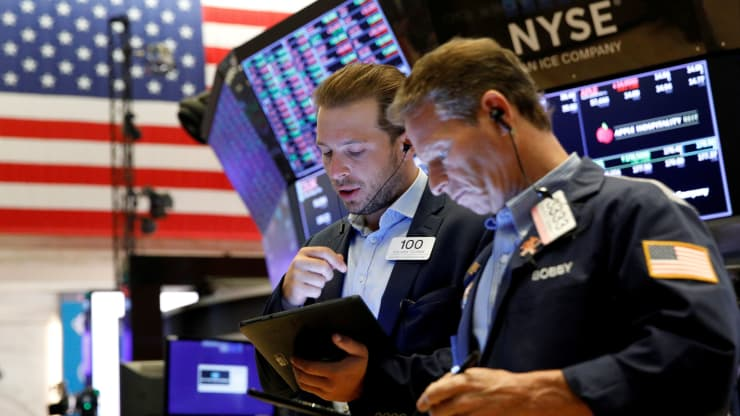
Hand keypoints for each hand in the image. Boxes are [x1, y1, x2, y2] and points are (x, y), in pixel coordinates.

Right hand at [283, 246, 346, 305]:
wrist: (288, 288)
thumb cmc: (305, 274)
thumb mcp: (314, 263)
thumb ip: (328, 260)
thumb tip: (341, 258)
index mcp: (304, 252)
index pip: (324, 251)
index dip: (337, 260)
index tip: (344, 268)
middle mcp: (298, 261)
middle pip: (324, 267)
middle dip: (329, 274)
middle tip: (324, 277)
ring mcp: (296, 275)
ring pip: (321, 281)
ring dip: (321, 284)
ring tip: (313, 283)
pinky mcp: (296, 288)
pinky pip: (316, 291)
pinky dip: (316, 292)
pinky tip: (309, 290)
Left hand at [291, 334, 368, 401]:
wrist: (365, 387)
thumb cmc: (361, 368)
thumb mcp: (360, 351)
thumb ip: (347, 342)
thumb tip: (335, 336)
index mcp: (335, 372)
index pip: (310, 368)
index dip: (300, 362)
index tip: (294, 357)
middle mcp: (329, 383)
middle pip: (304, 377)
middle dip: (296, 368)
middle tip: (293, 361)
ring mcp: (327, 392)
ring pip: (305, 386)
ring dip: (298, 376)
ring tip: (296, 368)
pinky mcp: (326, 397)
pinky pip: (310, 391)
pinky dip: (303, 384)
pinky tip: (303, 377)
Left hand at [417, 368, 591, 415]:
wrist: (526, 395)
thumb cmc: (504, 384)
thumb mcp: (480, 375)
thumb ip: (461, 380)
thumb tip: (444, 386)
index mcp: (464, 380)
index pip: (435, 390)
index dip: (425, 398)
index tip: (422, 403)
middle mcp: (466, 396)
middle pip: (437, 409)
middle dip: (432, 412)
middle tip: (431, 412)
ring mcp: (473, 411)